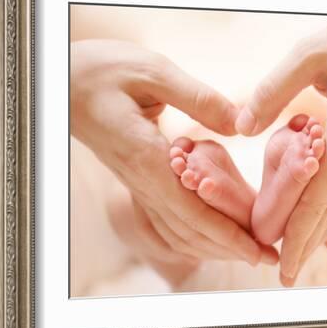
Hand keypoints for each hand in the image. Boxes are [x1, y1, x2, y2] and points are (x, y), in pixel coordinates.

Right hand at [71, 39, 277, 264]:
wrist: (60, 83)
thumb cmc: (102, 71)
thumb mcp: (153, 72)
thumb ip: (198, 98)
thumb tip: (240, 123)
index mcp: (147, 156)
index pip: (192, 210)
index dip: (228, 234)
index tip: (258, 251)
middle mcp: (141, 177)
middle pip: (188, 228)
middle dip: (228, 246)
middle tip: (265, 256)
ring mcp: (136, 180)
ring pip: (175, 227)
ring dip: (211, 242)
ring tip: (244, 248)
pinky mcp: (135, 175)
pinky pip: (164, 214)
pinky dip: (191, 229)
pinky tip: (208, 231)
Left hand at [235, 19, 326, 283]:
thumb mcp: (308, 56)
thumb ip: (272, 92)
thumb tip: (241, 127)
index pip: (317, 201)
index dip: (297, 236)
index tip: (284, 266)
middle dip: (308, 245)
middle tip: (286, 275)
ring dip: (322, 231)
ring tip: (301, 255)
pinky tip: (326, 220)